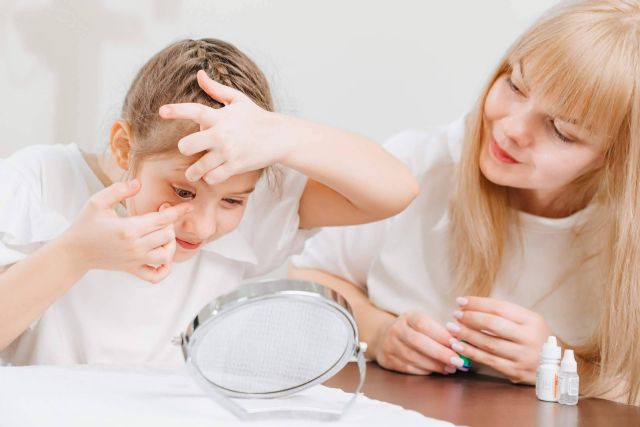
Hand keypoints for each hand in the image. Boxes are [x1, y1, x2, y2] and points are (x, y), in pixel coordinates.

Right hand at [62, 180, 191, 282]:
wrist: (75, 252)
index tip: (188, 206)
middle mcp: (134, 246)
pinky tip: (162, 257)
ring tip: (162, 234)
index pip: (162, 219)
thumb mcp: (97, 202)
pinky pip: (156, 276)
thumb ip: (119, 190)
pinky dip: (165, 269)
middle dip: (169, 223)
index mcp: (128, 228)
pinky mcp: (132, 270)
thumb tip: (139, 183)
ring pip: (166, 255)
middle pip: (167, 235)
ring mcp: (135, 260)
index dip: (177, 211)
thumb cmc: (86, 225)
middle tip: (161, 215)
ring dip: (170, 244)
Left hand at [159, 70, 288, 184]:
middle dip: (185, 148)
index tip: (162, 111)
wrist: (279, 136)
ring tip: (195, 171)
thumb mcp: (238, 100)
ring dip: (194, 171)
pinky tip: (211, 174)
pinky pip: (213, 178)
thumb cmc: (256, 117)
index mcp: (220, 117)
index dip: (177, 111)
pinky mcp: (235, 167)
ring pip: (198, 167)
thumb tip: (199, 73)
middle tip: (189, 150)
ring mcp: (228, 153)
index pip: (195, 111)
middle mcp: (222, 135)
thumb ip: (216, 89)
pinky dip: (209, 178)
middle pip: (188, 145)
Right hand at [375, 310, 461, 374]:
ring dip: (435, 365)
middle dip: (440, 353)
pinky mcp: (388, 360)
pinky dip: (425, 371)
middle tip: (458, 361)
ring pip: (413, 357)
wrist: (385, 336)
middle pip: (418, 342)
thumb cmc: (414, 331)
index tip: (456, 344)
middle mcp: (397, 329)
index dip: (441, 334)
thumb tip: (462, 344)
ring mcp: (390, 345)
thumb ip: (440, 331)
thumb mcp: (424, 323)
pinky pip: (408, 368)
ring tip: (451, 368)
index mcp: (408, 316)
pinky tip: (437, 371)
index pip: (424, 324)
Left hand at [446, 296, 551, 383]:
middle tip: (455, 314)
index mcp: (532, 320)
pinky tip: (458, 346)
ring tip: (452, 328)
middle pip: (493, 324)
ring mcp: (523, 356)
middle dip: (470, 318)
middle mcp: (529, 338)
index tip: (461, 301)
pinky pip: (488, 360)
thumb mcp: (528, 322)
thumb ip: (505, 314)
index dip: (478, 304)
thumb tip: (472, 306)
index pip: (499, 308)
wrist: (555, 368)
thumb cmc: (534, 339)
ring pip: (488, 343)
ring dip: (466, 335)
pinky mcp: (515, 372)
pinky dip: (471, 352)